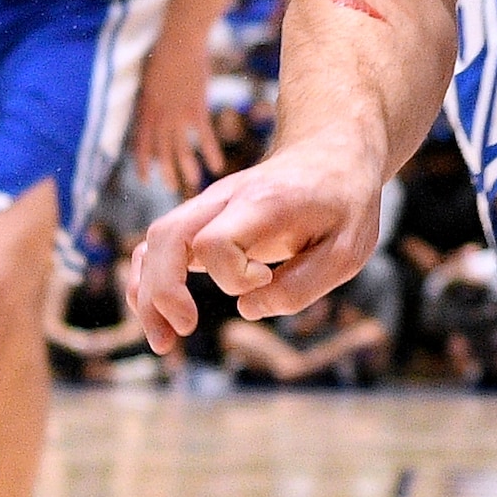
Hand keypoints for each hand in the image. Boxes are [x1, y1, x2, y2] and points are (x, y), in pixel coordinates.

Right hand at [126, 142, 382, 351]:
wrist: (331, 153)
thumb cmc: (343, 203)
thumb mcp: (349, 250)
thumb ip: (302, 286)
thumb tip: (247, 310)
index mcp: (263, 202)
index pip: (215, 240)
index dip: (231, 276)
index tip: (266, 279)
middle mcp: (226, 198)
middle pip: (166, 236)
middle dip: (162, 291)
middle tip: (183, 331)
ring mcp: (209, 206)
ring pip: (155, 241)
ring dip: (147, 293)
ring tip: (163, 343)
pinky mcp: (203, 219)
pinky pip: (158, 245)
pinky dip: (148, 281)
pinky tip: (158, 318)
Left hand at [131, 40, 223, 192]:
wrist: (179, 41)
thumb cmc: (163, 52)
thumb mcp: (150, 78)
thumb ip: (153, 97)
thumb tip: (156, 107)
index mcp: (146, 109)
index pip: (141, 143)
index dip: (143, 162)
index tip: (145, 178)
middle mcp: (160, 116)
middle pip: (161, 151)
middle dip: (166, 172)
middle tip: (171, 187)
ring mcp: (178, 114)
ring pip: (181, 149)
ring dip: (187, 169)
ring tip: (193, 185)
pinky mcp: (197, 109)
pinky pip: (204, 136)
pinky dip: (210, 152)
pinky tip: (216, 167)